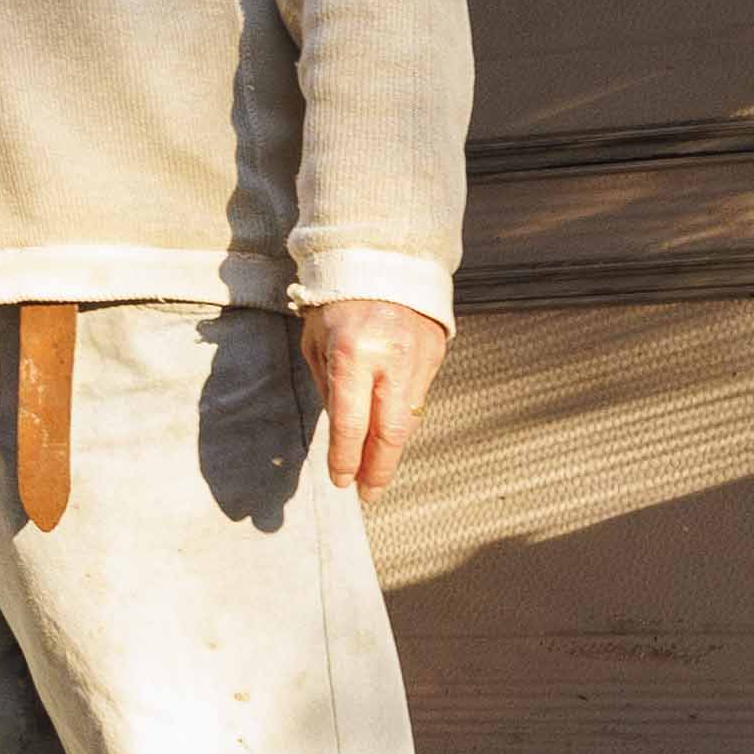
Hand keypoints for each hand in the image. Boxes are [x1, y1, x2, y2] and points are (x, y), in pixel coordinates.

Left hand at [300, 296, 451, 500]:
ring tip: (375, 470)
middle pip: (390, 433)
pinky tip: (387, 432)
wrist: (382, 259)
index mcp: (351, 354)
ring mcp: (419, 356)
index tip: (342, 481)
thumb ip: (329, 390)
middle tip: (369, 494)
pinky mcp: (437, 352)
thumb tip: (341, 437)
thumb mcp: (316, 344)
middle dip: (378, 469)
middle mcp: (390, 358)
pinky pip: (418, 398)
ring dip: (391, 449)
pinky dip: (401, 419)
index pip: (350, 423)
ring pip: (408, 420)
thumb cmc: (336, 304)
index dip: (346, 459)